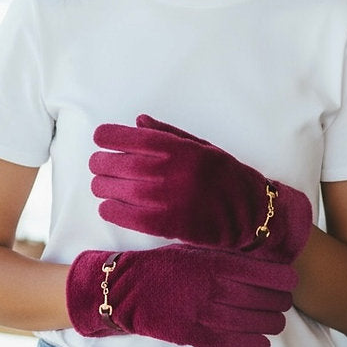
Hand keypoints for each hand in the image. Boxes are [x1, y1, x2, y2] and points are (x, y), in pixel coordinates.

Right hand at [66, 244, 294, 346]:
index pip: (260, 272)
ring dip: (269, 323)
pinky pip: (229, 343)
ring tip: (277, 321)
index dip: (281, 278)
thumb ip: (221, 257)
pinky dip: (250, 344)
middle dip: (279, 301)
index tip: (291, 279)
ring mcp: (202, 313)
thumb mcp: (192, 251)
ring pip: (249, 322)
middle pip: (259, 298)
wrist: (125, 288)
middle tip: (287, 301)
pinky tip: (263, 344)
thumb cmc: (161, 265)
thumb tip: (253, 259)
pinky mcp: (192, 334)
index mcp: (213, 263)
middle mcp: (212, 288)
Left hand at [89, 115, 311, 262]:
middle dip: (100, 163)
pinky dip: (112, 211)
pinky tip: (107, 207)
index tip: (99, 138)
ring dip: (102, 187)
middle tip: (96, 165)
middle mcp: (172, 171)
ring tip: (100, 186)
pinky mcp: (169, 224)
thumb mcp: (201, 146)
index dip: (108, 136)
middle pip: (119, 164)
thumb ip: (168, 134)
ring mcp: (169, 199)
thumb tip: (137, 122)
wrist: (250, 212)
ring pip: (119, 190)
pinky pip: (129, 217)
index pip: (131, 137)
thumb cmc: (225, 176)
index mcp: (179, 148)